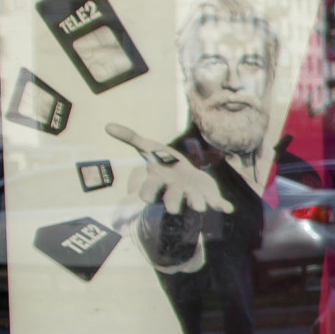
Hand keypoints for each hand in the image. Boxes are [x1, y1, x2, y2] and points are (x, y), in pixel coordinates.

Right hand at [107, 123, 232, 217]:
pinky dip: (221, 206)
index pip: (148, 192)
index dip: (147, 193)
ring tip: (201, 206)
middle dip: (173, 202)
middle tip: (174, 207)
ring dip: (198, 204)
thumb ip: (130, 137)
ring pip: (195, 203)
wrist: (186, 175)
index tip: (147, 195)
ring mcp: (192, 195)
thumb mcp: (148, 147)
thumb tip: (107, 125)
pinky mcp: (208, 196)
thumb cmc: (164, 163)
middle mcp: (175, 192)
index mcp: (160, 182)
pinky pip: (216, 203)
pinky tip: (228, 208)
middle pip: (172, 201)